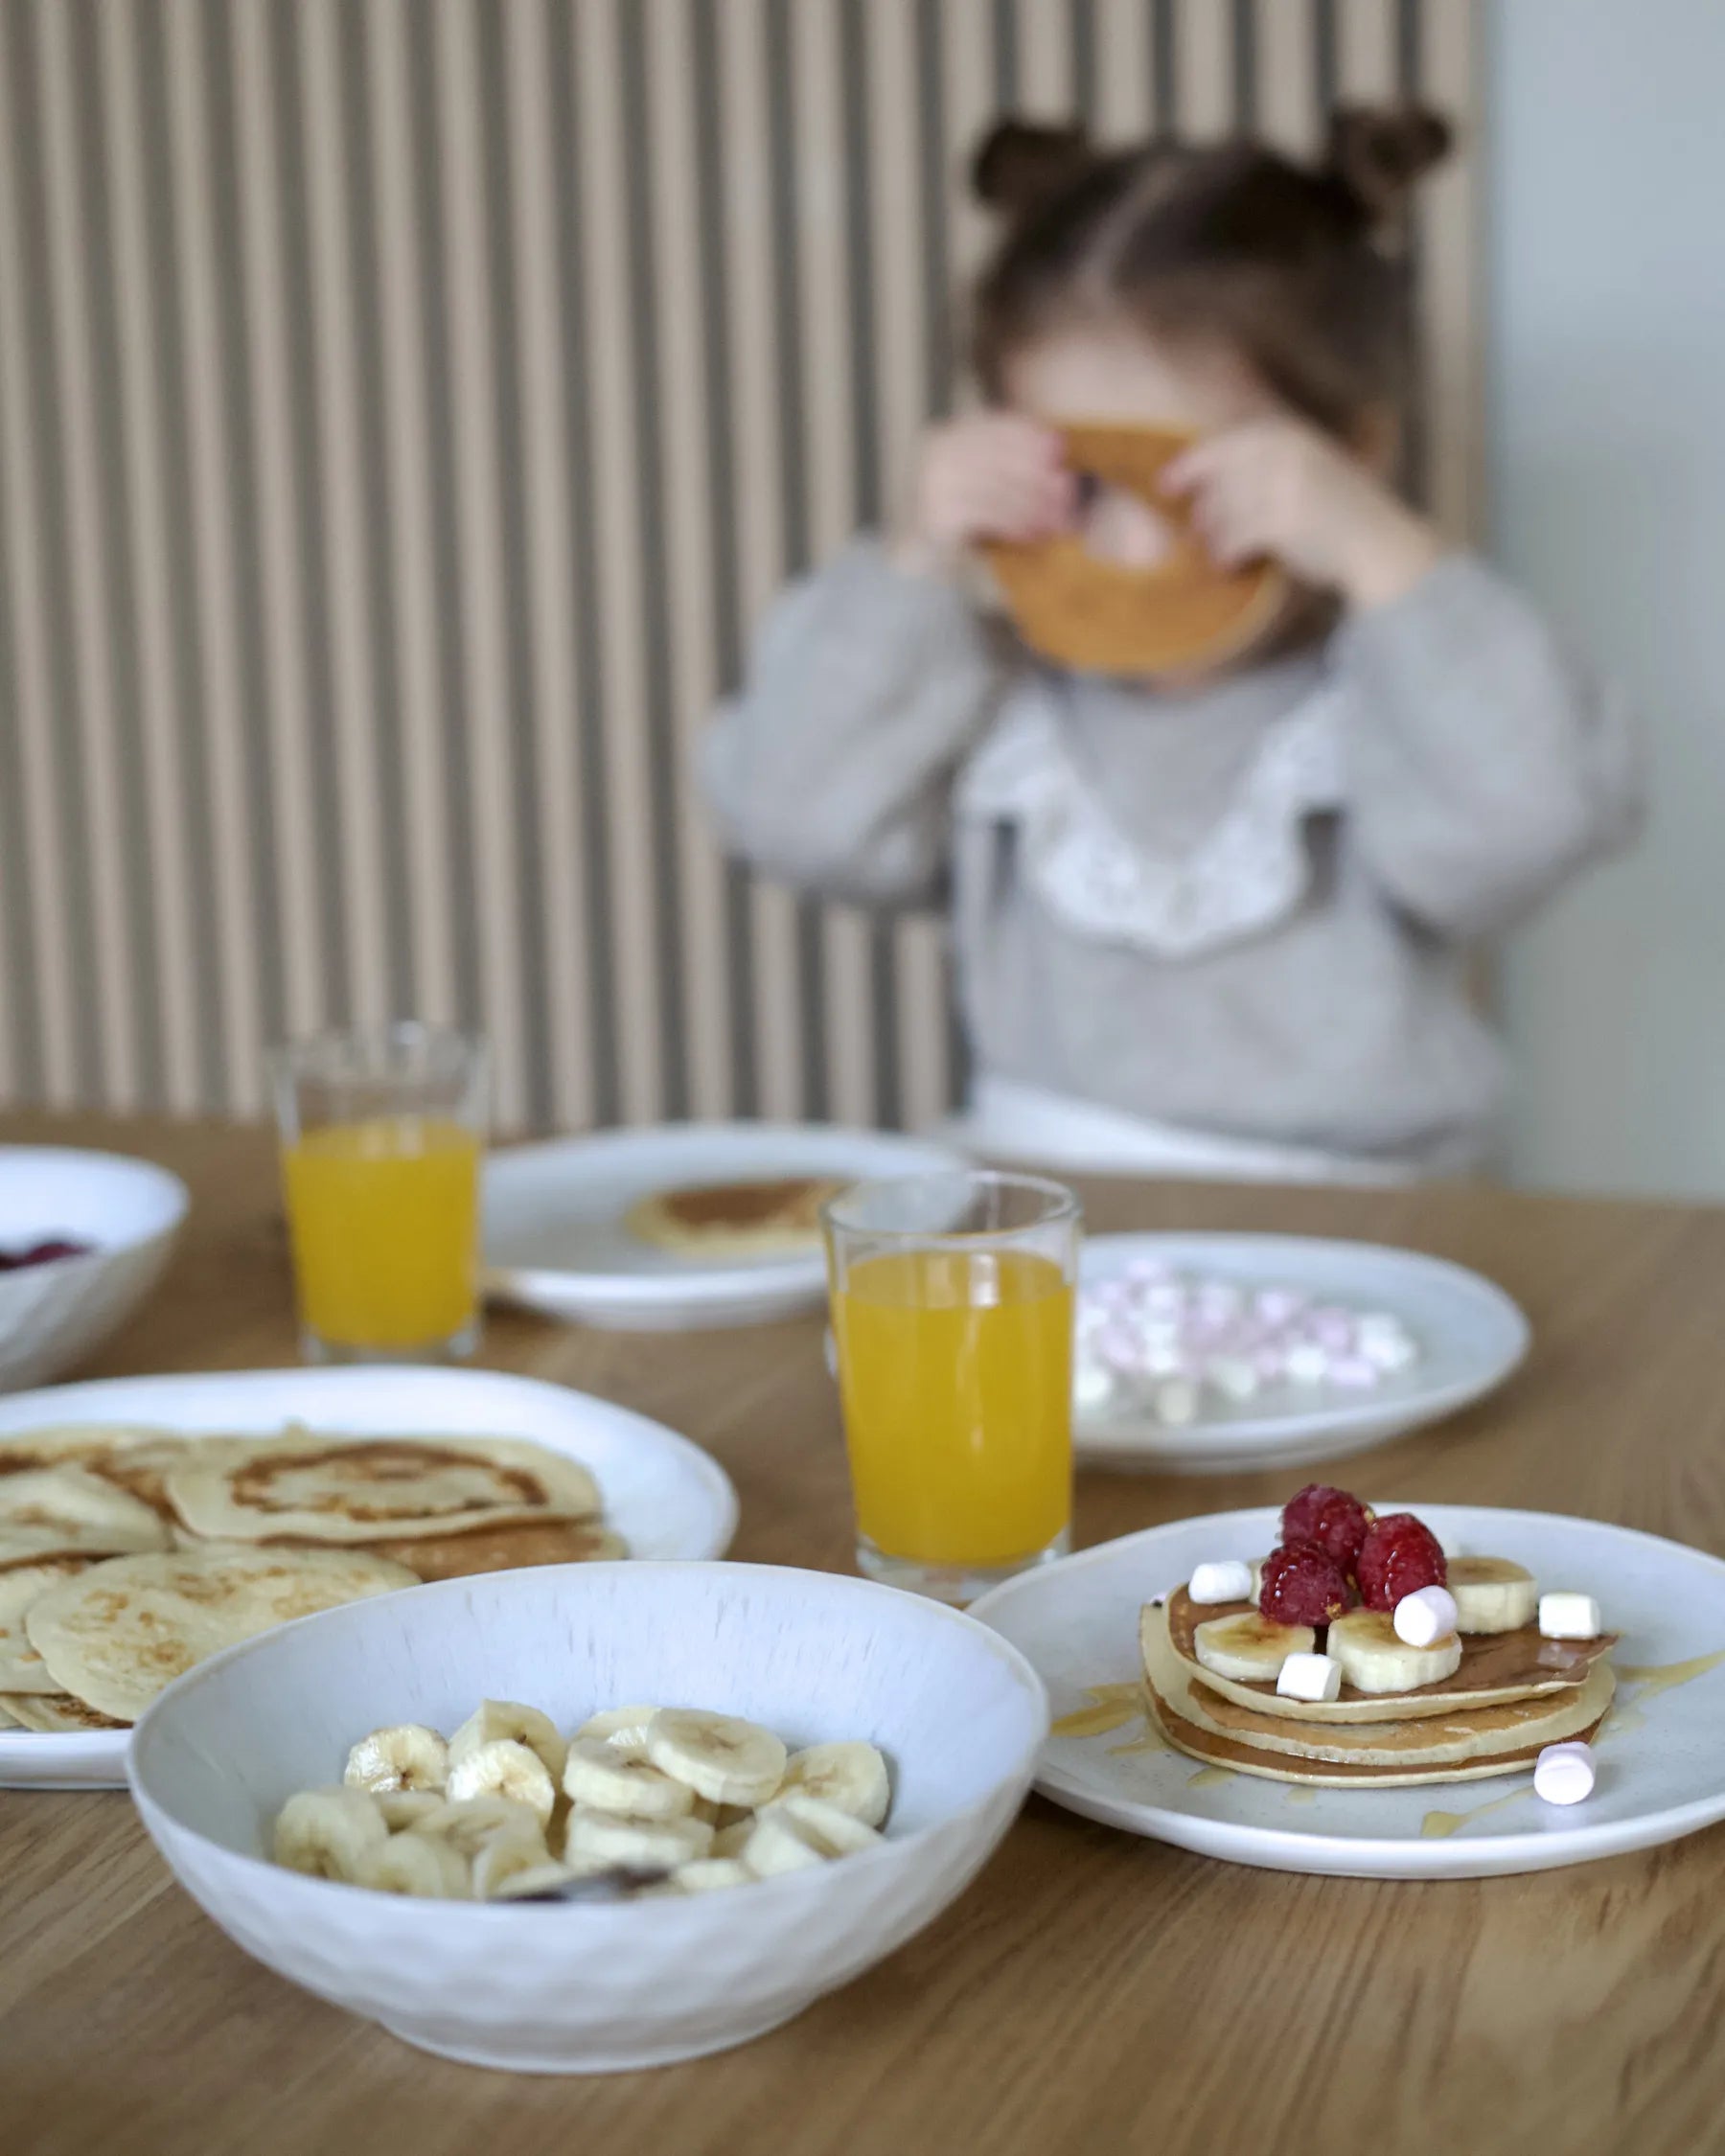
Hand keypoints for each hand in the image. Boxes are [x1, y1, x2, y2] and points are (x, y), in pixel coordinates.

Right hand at [891, 413, 1074, 574]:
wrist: (908, 558)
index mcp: (945, 436)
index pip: (995, 426)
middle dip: (1038, 475)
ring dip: (1033, 504)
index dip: (1030, 436)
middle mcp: (936, 452)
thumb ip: (1002, 464)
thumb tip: (1056, 453)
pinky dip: (1014, 523)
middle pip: (1000, 457)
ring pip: (997, 487)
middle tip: (1069, 491)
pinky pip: (987, 513)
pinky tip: (1033, 533)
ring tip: (1059, 520)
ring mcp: (932, 482)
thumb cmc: (949, 518)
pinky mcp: (934, 513)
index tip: (1061, 449)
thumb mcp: (973, 481)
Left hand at [1161, 418, 1442, 611]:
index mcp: (1290, 434)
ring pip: (1223, 511)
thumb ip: (1264, 466)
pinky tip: (1227, 565)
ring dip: (1212, 534)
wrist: (1380, 543)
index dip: (1190, 464)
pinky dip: (1225, 553)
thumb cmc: (1339, 512)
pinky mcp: (1285, 520)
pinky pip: (1235, 537)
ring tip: (1213, 550)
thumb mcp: (1306, 469)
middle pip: (1219, 480)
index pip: (1225, 443)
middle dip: (1204, 507)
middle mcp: (1287, 452)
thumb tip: (1205, 484)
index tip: (1164, 485)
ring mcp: (1286, 484)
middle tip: (1195, 530)